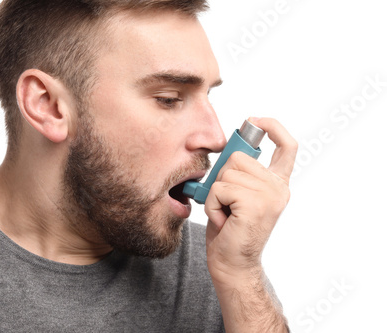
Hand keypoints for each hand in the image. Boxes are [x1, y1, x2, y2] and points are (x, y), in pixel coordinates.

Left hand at [204, 117, 297, 284]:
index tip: (255, 120)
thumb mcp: (237, 194)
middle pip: (239, 157)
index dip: (274, 127)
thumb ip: (241, 173)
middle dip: (222, 177)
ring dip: (216, 194)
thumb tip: (230, 148)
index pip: (287, 146)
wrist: (231, 263)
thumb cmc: (229, 229)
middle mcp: (279, 187)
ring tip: (226, 214)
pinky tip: (224, 221)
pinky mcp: (255, 204)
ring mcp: (270, 195)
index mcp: (276, 183)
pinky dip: (213, 204)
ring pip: (226, 173)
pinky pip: (220, 188)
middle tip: (227, 203)